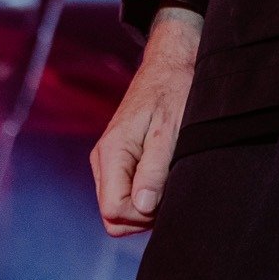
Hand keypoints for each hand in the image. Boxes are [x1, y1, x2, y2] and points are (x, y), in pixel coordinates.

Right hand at [90, 5, 201, 235]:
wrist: (172, 63)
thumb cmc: (174, 91)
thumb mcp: (171, 130)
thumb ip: (155, 170)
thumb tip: (143, 207)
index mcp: (112, 153)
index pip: (114, 210)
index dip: (143, 214)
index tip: (168, 196)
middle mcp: (104, 160)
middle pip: (112, 216)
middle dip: (142, 216)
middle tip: (171, 191)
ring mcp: (109, 162)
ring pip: (118, 209)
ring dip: (144, 208)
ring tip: (170, 182)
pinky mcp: (120, 161)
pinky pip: (125, 194)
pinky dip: (144, 196)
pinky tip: (164, 179)